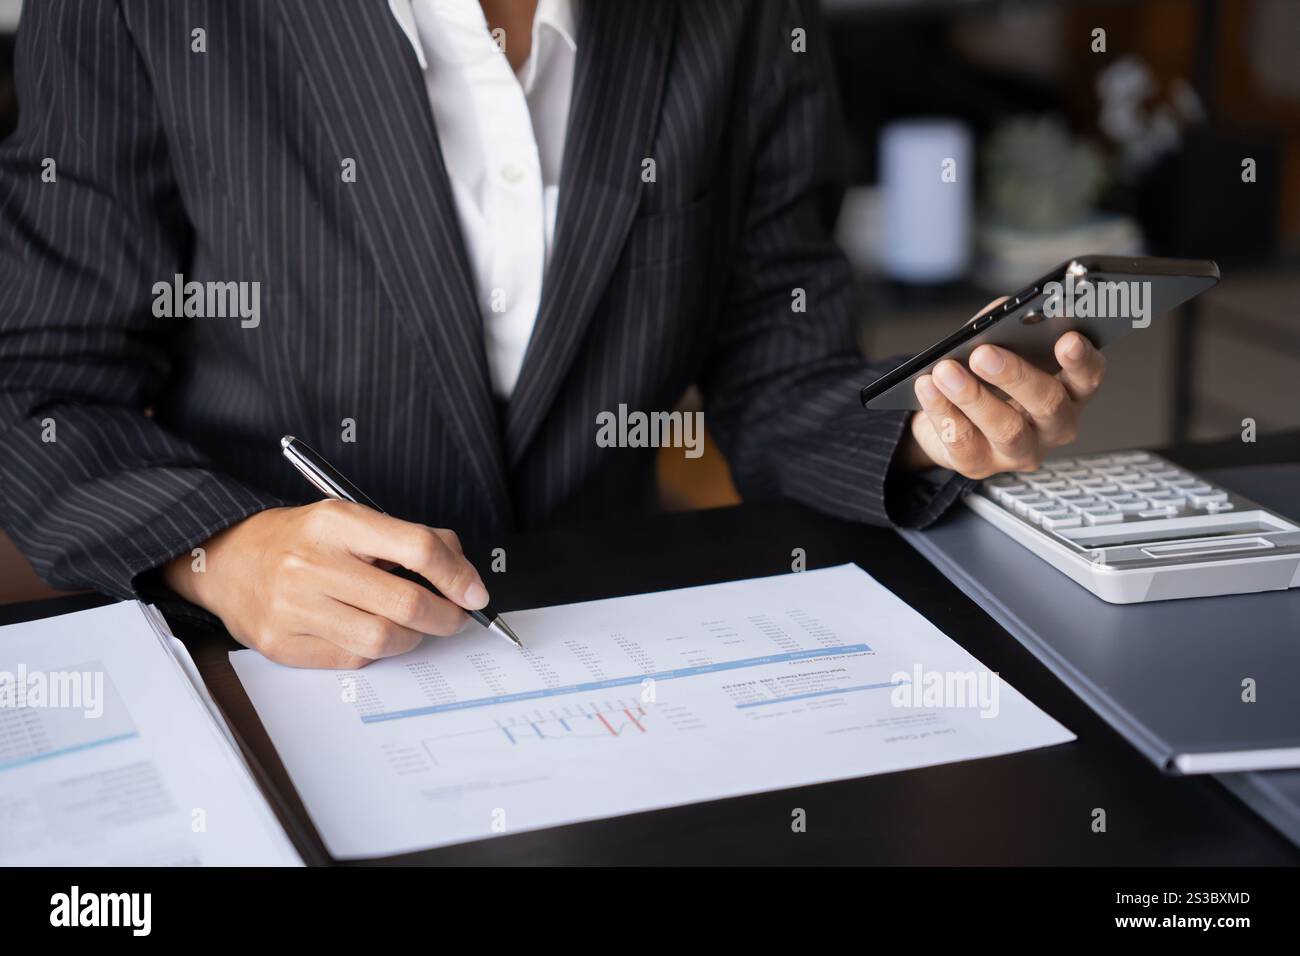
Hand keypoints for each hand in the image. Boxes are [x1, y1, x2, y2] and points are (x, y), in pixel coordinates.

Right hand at [163, 501, 488, 668]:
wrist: (226, 561)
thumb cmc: (301, 540)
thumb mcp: (350, 519)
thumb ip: (408, 539)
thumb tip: (463, 573)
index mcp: (336, 522)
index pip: (417, 547)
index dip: (457, 574)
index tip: (475, 592)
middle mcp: (312, 563)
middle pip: (406, 602)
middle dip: (447, 616)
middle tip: (457, 617)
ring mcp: (293, 607)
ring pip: (383, 639)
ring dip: (414, 638)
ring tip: (414, 626)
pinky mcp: (283, 644)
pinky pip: (352, 660)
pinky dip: (374, 652)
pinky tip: (368, 632)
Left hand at [902, 324, 1106, 479]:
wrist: (945, 414)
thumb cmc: (984, 375)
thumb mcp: (998, 342)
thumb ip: (1003, 325)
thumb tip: (997, 317)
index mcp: (1070, 390)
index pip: (1088, 376)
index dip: (1082, 360)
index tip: (1067, 339)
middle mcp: (1054, 425)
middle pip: (1048, 404)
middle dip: (1015, 376)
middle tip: (984, 353)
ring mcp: (1020, 450)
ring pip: (1006, 429)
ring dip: (973, 397)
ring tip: (945, 370)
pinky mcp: (981, 465)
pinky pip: (963, 441)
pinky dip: (942, 411)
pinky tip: (927, 388)